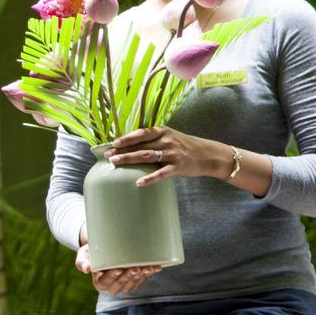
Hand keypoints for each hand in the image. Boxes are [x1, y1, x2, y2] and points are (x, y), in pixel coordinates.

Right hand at [75, 243, 160, 294]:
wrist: (104, 249)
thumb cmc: (92, 251)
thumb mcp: (84, 254)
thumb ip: (82, 261)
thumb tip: (85, 268)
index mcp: (99, 282)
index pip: (105, 282)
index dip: (112, 276)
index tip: (118, 268)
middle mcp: (112, 287)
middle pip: (121, 284)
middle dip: (129, 277)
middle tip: (135, 267)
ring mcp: (124, 285)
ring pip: (133, 284)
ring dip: (141, 276)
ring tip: (148, 267)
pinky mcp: (134, 282)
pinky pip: (141, 280)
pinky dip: (149, 274)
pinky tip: (155, 267)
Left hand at [106, 126, 228, 187]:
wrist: (207, 154)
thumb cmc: (184, 146)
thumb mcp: (170, 137)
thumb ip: (153, 139)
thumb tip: (130, 145)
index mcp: (163, 131)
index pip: (141, 133)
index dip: (126, 138)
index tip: (113, 143)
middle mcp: (167, 141)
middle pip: (141, 145)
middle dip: (122, 151)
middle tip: (108, 156)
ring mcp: (172, 154)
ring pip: (147, 156)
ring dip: (130, 160)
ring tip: (116, 163)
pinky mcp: (178, 167)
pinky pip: (161, 173)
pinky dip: (149, 178)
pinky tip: (139, 182)